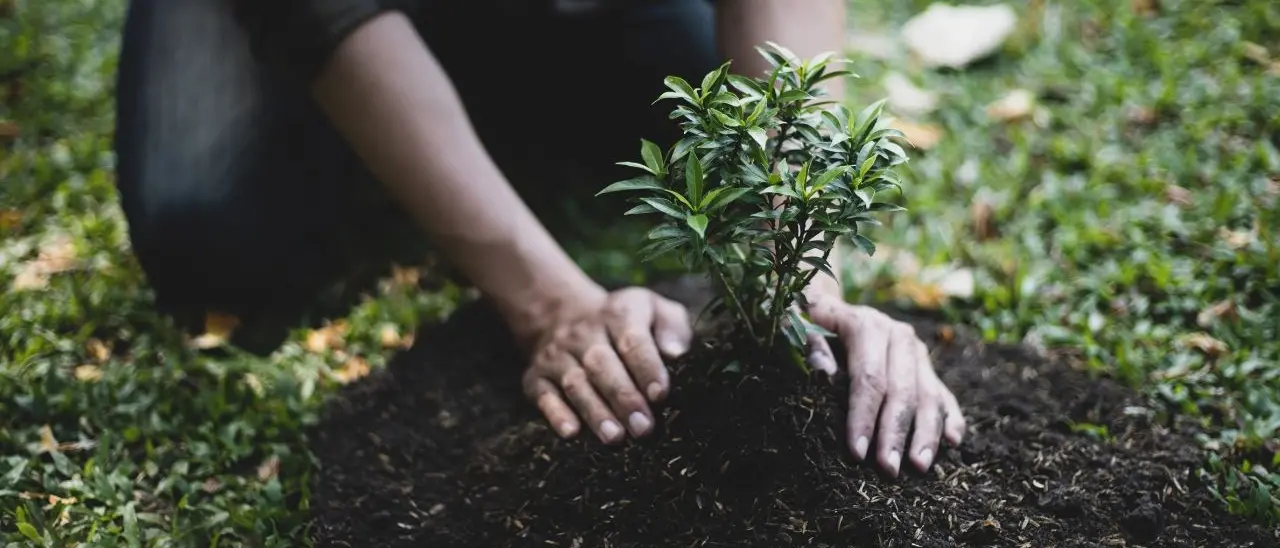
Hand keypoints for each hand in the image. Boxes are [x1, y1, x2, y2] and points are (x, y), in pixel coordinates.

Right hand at [520, 287, 692, 443]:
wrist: (563, 314)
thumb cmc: (626, 324)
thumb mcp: (655, 310)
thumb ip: (672, 327)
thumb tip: (675, 354)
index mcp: (618, 314)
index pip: (633, 340)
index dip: (646, 368)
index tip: (660, 394)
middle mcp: (583, 332)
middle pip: (602, 364)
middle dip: (623, 397)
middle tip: (643, 428)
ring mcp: (556, 355)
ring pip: (575, 383)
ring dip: (594, 411)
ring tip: (614, 437)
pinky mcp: (536, 376)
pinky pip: (543, 395)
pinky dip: (556, 414)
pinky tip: (571, 432)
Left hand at [803, 290, 965, 477]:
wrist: (828, 307)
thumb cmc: (807, 323)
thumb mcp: (796, 324)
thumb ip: (806, 344)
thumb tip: (824, 371)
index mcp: (866, 325)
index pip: (868, 377)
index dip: (864, 416)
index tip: (857, 452)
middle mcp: (898, 336)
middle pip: (902, 390)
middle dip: (896, 433)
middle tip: (889, 469)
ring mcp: (916, 351)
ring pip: (929, 394)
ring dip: (927, 433)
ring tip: (919, 466)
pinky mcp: (926, 365)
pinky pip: (944, 393)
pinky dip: (951, 417)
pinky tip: (953, 442)